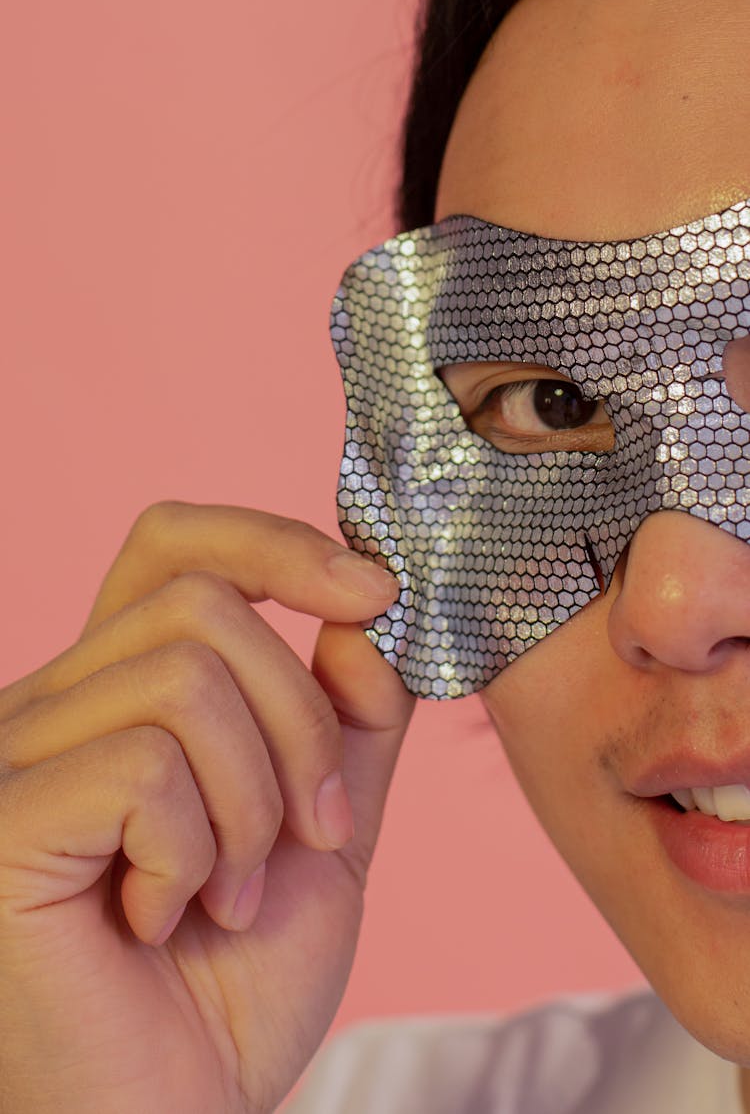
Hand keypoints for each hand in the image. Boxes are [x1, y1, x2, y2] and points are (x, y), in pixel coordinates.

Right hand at [0, 502, 413, 1112]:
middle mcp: (51, 703)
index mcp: (120, 690)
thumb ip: (351, 717)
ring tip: (233, 893)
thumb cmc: (237, 980)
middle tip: (311, 833)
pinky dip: (195, 850)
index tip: (374, 590)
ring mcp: (16, 756)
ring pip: (184, 681)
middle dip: (299, 723)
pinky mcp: (5, 819)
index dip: (276, 542)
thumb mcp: (325, 823)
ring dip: (252, 803)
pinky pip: (145, 766)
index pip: (174, 543)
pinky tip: (164, 916)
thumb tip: (363, 613)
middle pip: (204, 608)